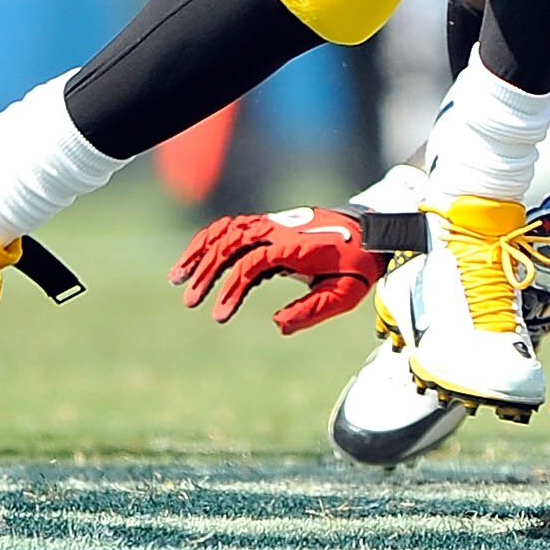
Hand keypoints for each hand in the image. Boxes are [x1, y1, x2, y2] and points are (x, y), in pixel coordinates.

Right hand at [171, 205, 386, 334]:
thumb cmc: (359, 266)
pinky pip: (235, 226)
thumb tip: (276, 325)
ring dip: (201, 252)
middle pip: (233, 243)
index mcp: (297, 247)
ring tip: (177, 278)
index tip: (219, 315)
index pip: (253, 263)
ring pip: (228, 230)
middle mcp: (281, 231)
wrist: (373, 232)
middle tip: (191, 301)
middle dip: (208, 271)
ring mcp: (275, 224)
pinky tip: (195, 260)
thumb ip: (311, 311)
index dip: (233, 288)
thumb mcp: (344, 295)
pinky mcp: (272, 225)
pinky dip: (211, 239)